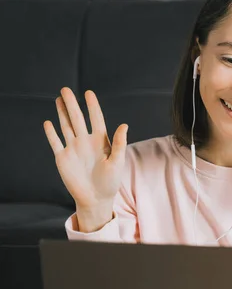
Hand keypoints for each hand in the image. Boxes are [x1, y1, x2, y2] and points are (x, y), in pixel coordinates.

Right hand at [43, 87, 127, 210]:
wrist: (96, 198)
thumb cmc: (110, 181)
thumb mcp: (117, 162)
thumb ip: (119, 143)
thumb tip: (124, 125)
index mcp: (101, 142)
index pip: (96, 119)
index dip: (92, 106)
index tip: (89, 93)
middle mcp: (86, 142)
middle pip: (78, 119)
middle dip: (72, 105)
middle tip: (66, 89)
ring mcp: (74, 149)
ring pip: (66, 127)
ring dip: (62, 113)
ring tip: (59, 99)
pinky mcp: (63, 158)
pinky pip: (56, 142)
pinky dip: (51, 133)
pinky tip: (48, 122)